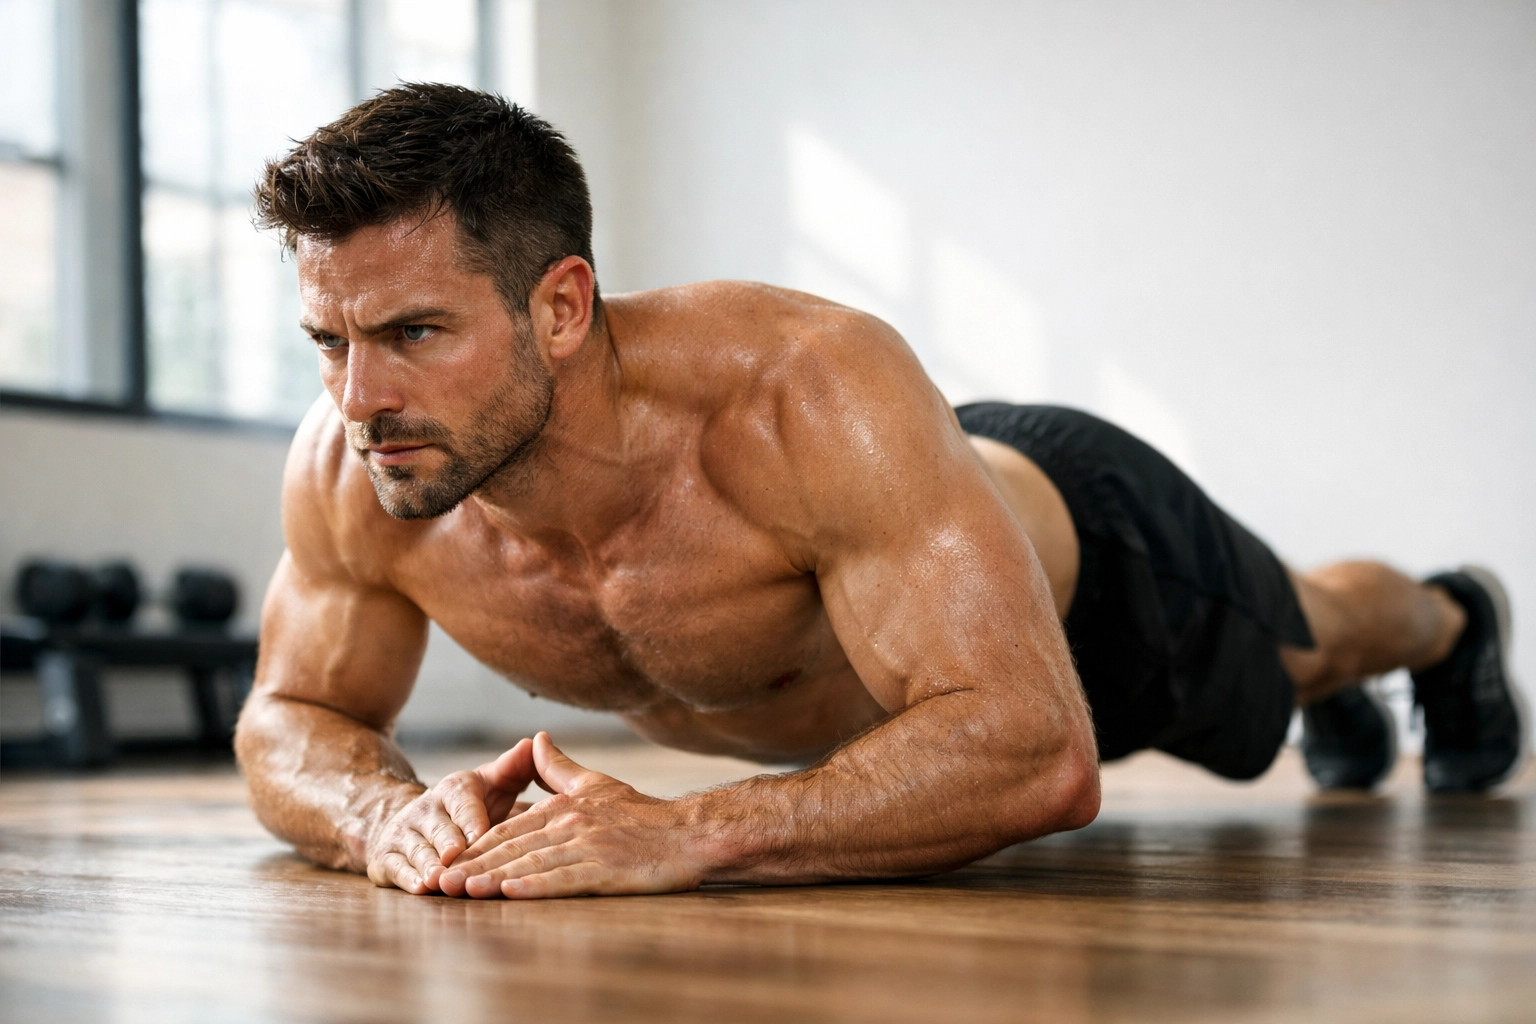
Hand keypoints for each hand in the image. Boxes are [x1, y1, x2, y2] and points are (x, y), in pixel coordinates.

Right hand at [365, 739, 537, 893]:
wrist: (413, 821)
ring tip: (440, 879)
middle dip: (449, 845)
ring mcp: (404, 833)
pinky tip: (421, 887)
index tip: (480, 834)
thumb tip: (533, 742)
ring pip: (418, 850)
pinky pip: (396, 868)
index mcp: (454, 789)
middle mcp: (426, 808)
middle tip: (458, 857)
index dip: (471, 819)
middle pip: (440, 829)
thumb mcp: (492, 783)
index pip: (463, 802)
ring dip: (429, 865)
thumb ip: (515, 768)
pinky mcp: (387, 857)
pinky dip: (408, 878)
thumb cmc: (469, 806)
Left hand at [439, 732, 705, 898]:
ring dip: (494, 878)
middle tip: (438, 882)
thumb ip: (559, 767)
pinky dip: (535, 886)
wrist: (688, 833)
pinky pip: (564, 879)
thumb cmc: (642, 814)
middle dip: (472, 865)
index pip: (510, 828)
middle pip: (512, 847)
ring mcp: (588, 847)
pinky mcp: (606, 869)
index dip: (476, 845)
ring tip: (462, 891)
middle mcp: (570, 825)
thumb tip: (536, 737)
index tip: (448, 860)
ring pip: (531, 863)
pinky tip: (511, 894)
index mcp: (564, 808)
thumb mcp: (596, 784)